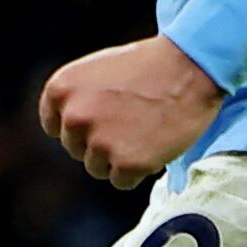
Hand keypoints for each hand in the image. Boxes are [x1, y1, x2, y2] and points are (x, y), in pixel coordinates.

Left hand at [34, 36, 224, 188]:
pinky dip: (138, 171)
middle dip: (101, 142)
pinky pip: (122, 181)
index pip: (54, 126)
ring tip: (145, 132)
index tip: (101, 121)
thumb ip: (78, 98)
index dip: (80, 127)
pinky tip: (155, 146)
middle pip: (76, 149)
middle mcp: (74, 117)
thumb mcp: (98, 71)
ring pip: (97, 168)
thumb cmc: (150, 65)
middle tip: (133, 123)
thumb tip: (70, 127)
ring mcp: (100, 142)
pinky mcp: (128, 163)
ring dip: (119, 159)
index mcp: (61, 89)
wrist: (192, 66)